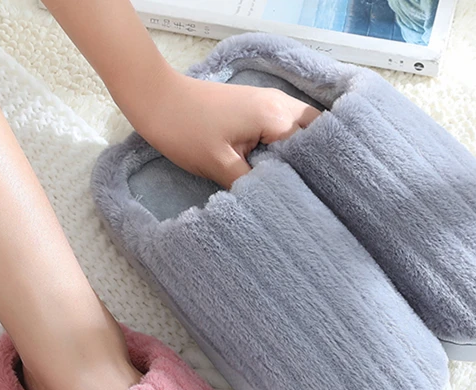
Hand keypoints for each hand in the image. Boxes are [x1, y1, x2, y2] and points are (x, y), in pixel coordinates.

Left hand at [130, 70, 319, 188]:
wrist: (159, 101)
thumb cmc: (185, 131)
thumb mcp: (220, 166)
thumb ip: (252, 185)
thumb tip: (274, 202)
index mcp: (275, 116)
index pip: (314, 147)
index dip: (316, 172)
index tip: (315, 196)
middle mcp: (279, 103)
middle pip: (316, 132)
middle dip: (316, 160)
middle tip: (312, 190)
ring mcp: (269, 101)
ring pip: (302, 127)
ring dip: (302, 151)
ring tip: (298, 181)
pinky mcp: (257, 105)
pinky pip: (285, 125)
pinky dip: (288, 143)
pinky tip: (279, 165)